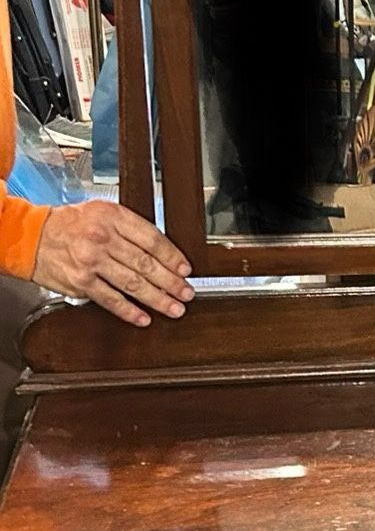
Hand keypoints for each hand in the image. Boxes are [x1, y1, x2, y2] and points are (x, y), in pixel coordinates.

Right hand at [31, 204, 193, 326]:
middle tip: (186, 293)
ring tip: (174, 308)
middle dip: (171, 282)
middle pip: (146, 264)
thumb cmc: (71, 225)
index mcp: (113, 217)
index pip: (151, 239)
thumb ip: (130, 228)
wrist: (32, 237)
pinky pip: (111, 300)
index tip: (185, 269)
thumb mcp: (102, 212)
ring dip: (157, 299)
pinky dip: (129, 311)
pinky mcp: (81, 282)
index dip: (173, 256)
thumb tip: (163, 252)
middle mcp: (102, 238)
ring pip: (133, 284)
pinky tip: (144, 318)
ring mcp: (91, 262)